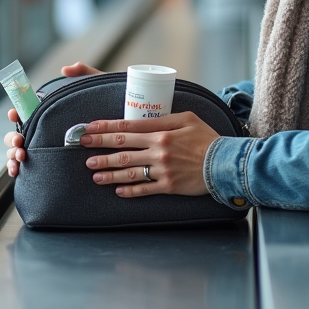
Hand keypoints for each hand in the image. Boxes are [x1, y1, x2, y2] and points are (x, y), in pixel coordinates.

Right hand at [5, 61, 103, 176]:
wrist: (123, 132)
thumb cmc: (110, 110)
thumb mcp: (97, 89)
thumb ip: (83, 74)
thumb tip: (66, 68)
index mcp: (49, 115)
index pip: (26, 113)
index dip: (16, 113)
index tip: (13, 114)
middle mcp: (43, 132)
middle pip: (18, 134)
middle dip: (13, 138)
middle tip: (20, 141)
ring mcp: (45, 148)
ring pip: (18, 152)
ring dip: (13, 154)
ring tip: (21, 157)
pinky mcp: (49, 164)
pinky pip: (27, 169)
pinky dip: (16, 169)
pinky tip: (17, 172)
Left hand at [79, 111, 219, 197]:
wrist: (225, 163)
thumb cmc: (207, 138)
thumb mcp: (187, 119)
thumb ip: (164, 119)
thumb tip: (143, 119)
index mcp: (162, 132)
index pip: (127, 128)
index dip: (106, 128)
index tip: (90, 128)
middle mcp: (158, 150)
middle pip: (123, 149)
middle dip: (100, 147)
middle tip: (82, 147)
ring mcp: (162, 169)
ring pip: (129, 170)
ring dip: (109, 171)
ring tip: (93, 173)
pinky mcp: (168, 186)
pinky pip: (144, 189)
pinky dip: (129, 190)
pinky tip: (117, 189)